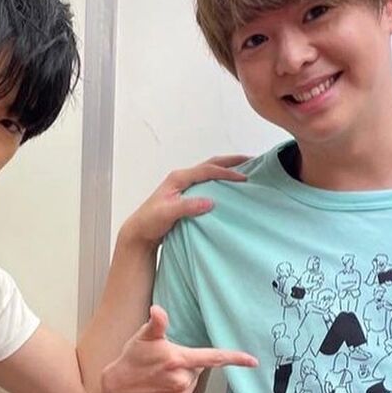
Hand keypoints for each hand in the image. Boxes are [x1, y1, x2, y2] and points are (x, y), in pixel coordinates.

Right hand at [102, 305, 257, 392]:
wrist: (117, 388)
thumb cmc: (132, 359)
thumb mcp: (143, 337)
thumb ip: (157, 324)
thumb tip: (158, 311)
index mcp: (179, 359)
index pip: (213, 357)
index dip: (235, 359)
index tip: (252, 361)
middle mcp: (182, 379)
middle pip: (199, 368)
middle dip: (187, 364)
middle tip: (164, 363)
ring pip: (192, 382)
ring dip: (182, 378)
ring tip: (160, 376)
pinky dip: (178, 391)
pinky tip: (161, 388)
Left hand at [118, 157, 249, 248]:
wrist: (139, 232)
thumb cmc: (150, 221)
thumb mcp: (167, 213)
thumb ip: (187, 207)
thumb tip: (210, 202)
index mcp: (178, 178)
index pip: (208, 170)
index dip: (227, 173)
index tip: (244, 178)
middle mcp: (182, 178)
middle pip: (211, 164)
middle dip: (232, 161)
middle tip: (252, 160)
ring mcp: (184, 186)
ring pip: (210, 172)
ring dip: (227, 170)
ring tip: (246, 170)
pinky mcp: (187, 196)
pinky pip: (207, 183)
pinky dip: (221, 181)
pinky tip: (230, 188)